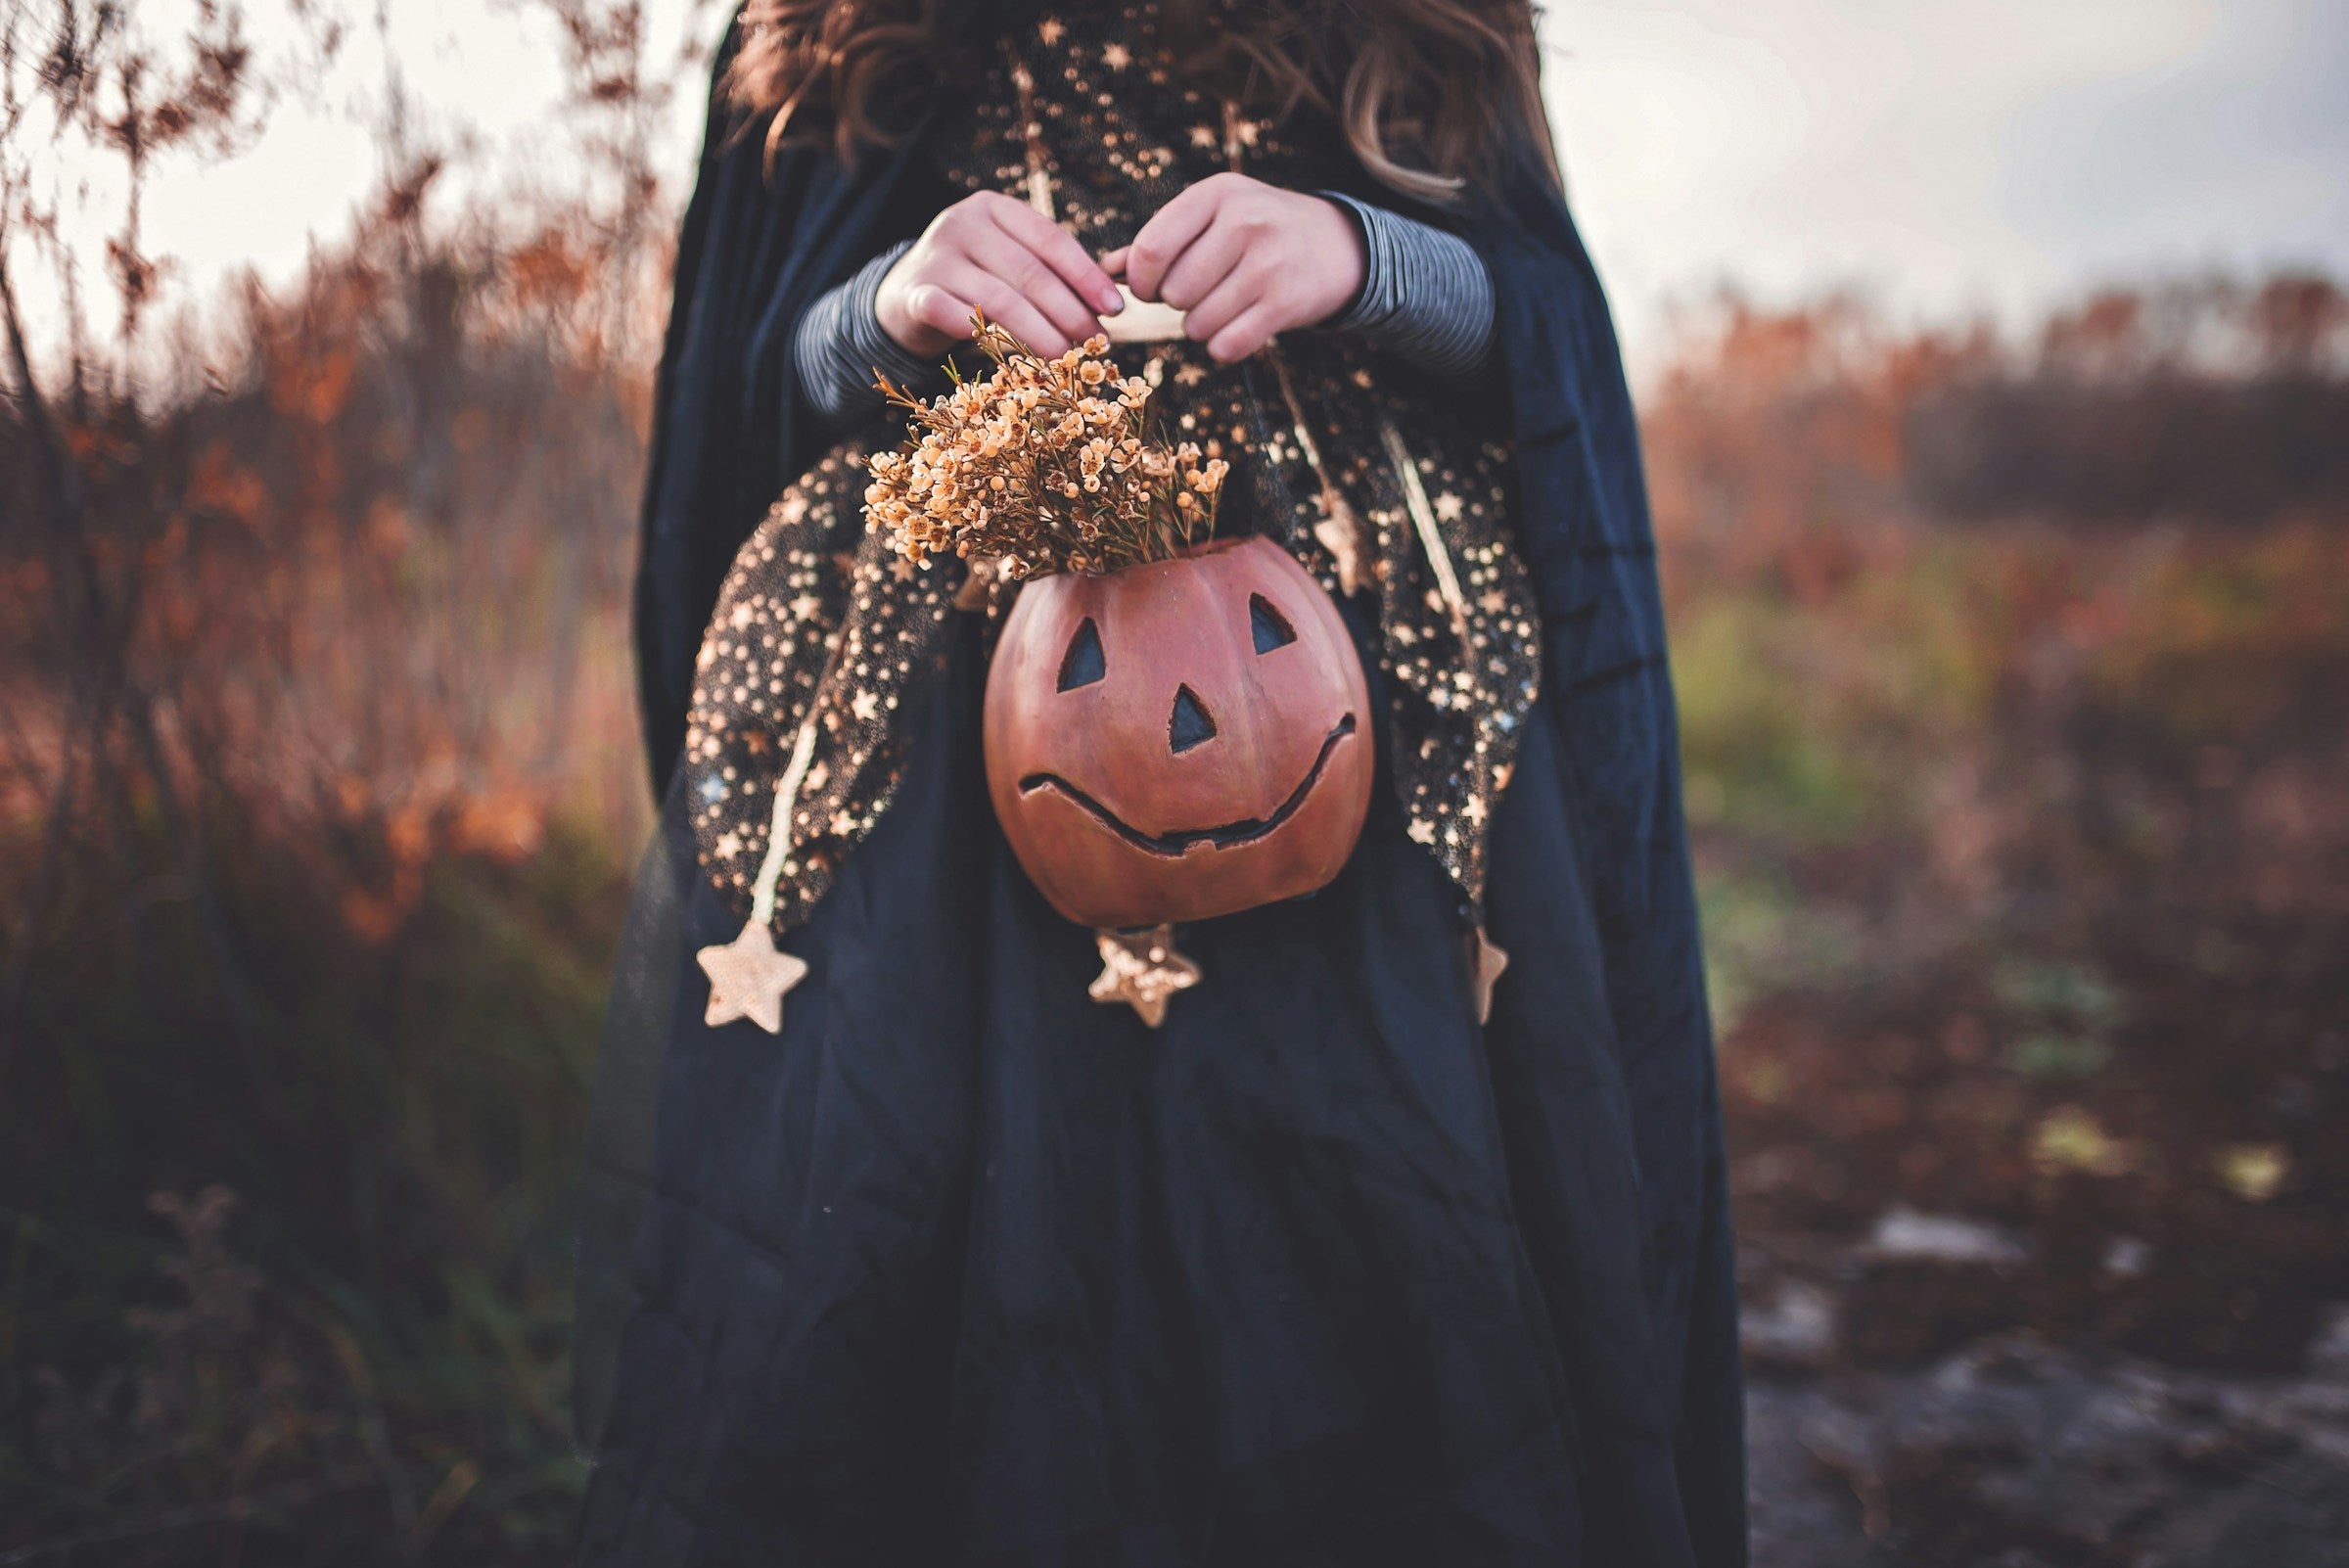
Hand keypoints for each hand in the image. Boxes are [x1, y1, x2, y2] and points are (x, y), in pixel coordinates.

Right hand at [877, 190, 1125, 358]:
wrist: (906, 294)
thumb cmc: (975, 278)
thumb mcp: (1009, 260)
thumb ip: (1050, 271)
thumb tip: (1111, 304)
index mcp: (993, 208)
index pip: (1049, 238)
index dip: (1086, 275)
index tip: (1115, 309)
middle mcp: (962, 223)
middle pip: (1028, 271)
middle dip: (1069, 311)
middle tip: (1095, 342)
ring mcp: (935, 257)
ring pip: (999, 299)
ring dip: (1039, 332)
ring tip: (1067, 357)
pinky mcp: (915, 293)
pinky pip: (957, 317)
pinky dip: (988, 338)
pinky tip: (1015, 360)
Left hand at [1103, 173, 1366, 362]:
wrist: (1336, 246)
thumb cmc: (1257, 231)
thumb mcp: (1213, 217)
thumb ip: (1159, 241)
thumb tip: (1105, 269)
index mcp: (1217, 193)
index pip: (1151, 249)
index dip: (1141, 281)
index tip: (1151, 288)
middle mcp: (1245, 222)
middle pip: (1173, 293)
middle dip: (1177, 303)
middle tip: (1199, 293)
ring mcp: (1269, 262)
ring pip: (1198, 324)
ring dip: (1201, 327)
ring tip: (1222, 306)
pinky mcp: (1287, 303)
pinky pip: (1226, 346)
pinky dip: (1223, 346)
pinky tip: (1239, 326)